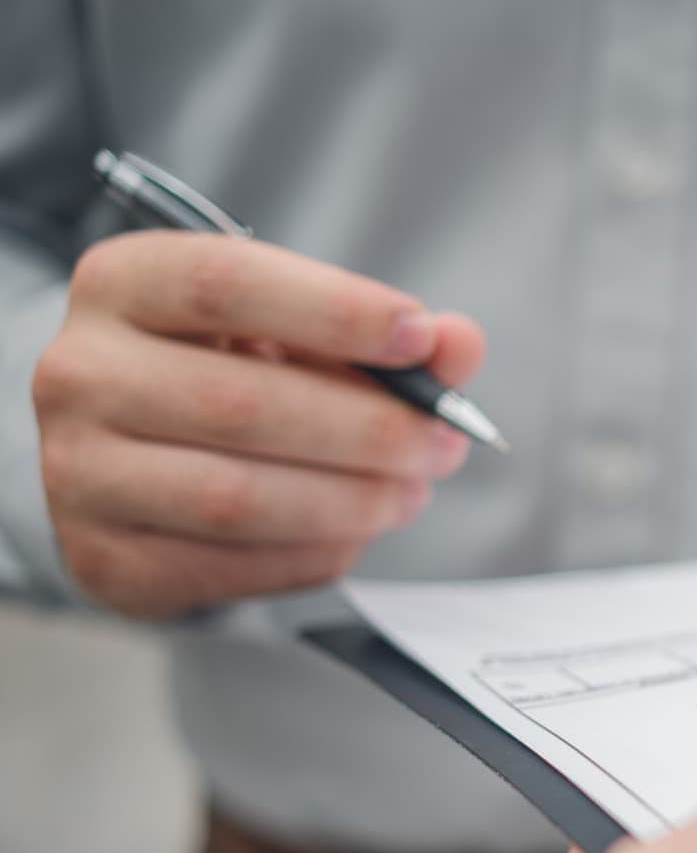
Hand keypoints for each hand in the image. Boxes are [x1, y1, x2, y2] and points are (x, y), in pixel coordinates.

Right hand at [33, 232, 483, 616]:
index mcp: (123, 285)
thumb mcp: (294, 333)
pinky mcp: (107, 561)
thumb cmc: (226, 376)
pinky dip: (316, 552)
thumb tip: (460, 346)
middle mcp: (80, 374)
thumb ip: (381, 335)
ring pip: (237, 498)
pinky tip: (356, 532)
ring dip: (350, 501)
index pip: (226, 285)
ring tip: (410, 492)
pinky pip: (233, 567)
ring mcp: (81, 474)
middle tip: (440, 443)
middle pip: (243, 404)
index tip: (419, 338)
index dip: (335, 312)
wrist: (133, 461)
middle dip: (368, 429)